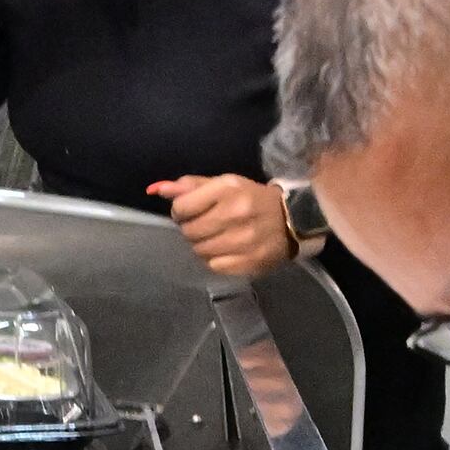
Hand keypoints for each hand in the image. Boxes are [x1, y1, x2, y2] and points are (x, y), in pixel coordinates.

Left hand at [154, 174, 293, 279]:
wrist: (294, 219)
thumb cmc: (252, 199)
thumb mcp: (224, 184)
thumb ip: (189, 186)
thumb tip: (155, 190)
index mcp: (228, 189)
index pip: (182, 207)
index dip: (180, 211)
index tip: (189, 212)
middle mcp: (236, 214)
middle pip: (189, 231)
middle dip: (191, 229)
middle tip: (205, 225)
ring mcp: (244, 241)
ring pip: (200, 250)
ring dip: (203, 245)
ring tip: (217, 237)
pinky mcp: (249, 262)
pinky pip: (214, 266)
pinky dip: (215, 259)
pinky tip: (227, 250)